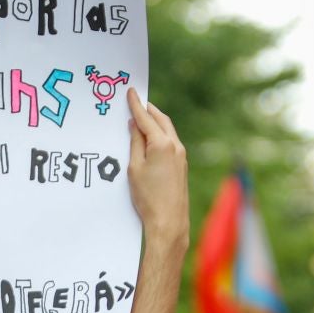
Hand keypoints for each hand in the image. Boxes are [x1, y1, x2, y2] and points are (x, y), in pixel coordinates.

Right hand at [125, 88, 187, 245]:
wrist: (169, 220)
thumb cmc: (148, 197)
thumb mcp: (134, 168)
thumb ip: (135, 143)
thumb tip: (134, 126)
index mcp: (162, 144)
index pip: (146, 118)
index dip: (136, 105)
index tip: (131, 92)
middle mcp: (175, 146)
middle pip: (161, 120)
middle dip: (149, 110)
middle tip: (138, 101)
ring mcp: (181, 155)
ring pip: (168, 130)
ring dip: (156, 122)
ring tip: (144, 117)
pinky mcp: (182, 165)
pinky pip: (171, 142)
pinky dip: (161, 134)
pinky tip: (153, 138)